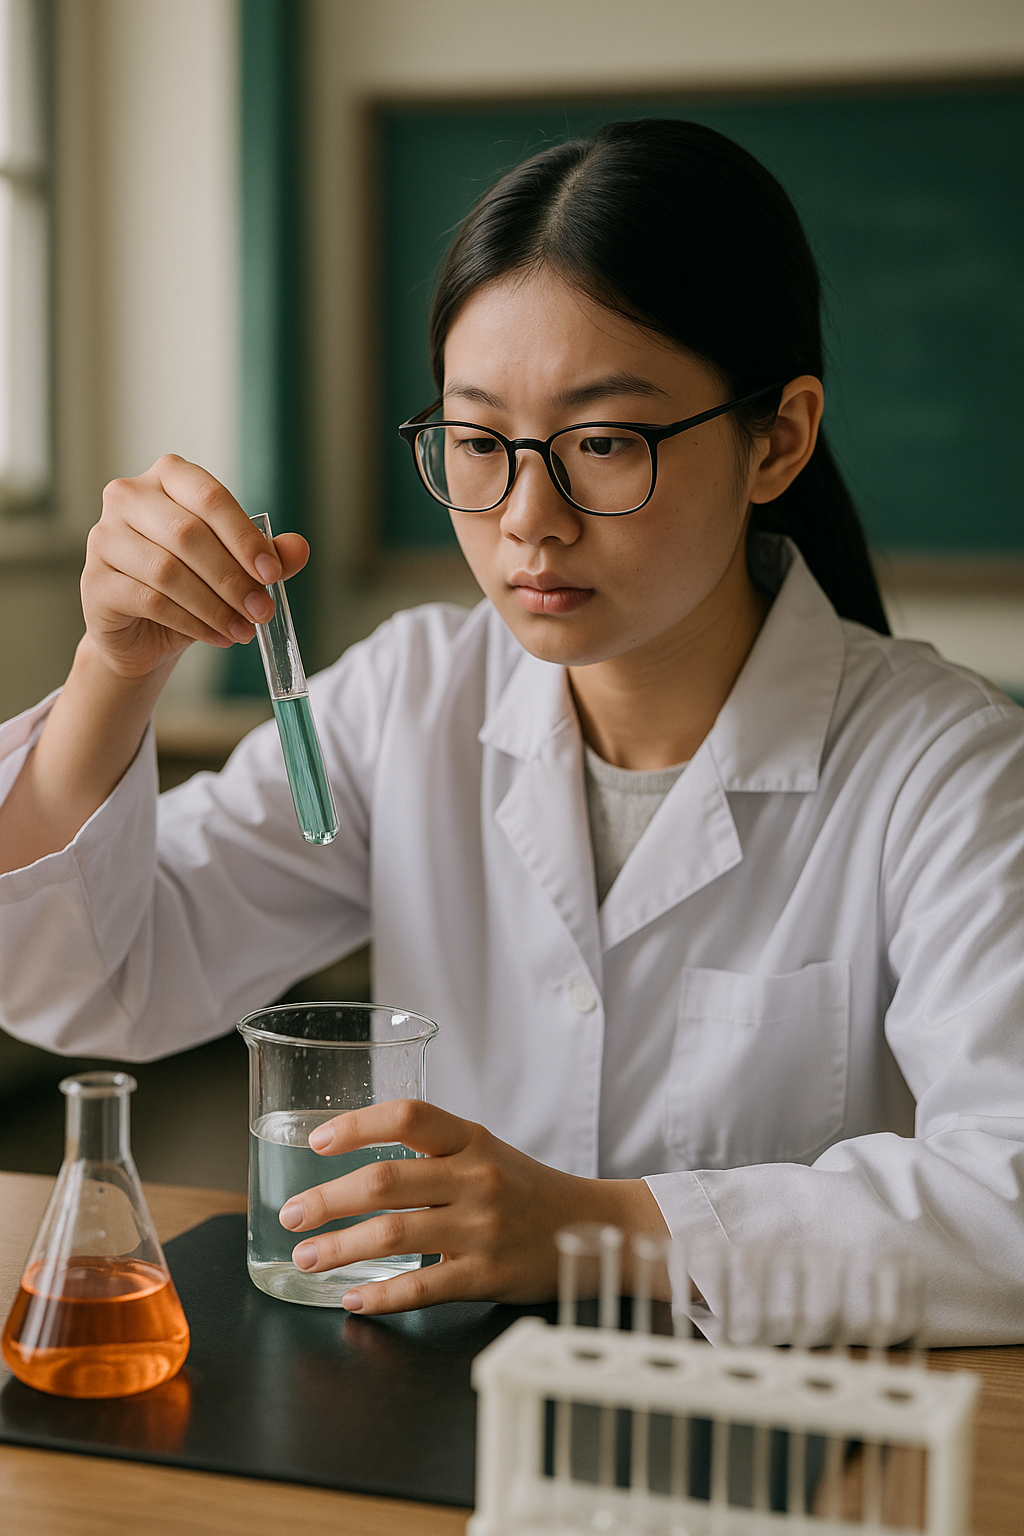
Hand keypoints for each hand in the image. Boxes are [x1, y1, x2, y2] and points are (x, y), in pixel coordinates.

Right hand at [82, 454, 308, 677]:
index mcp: (169, 478)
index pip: (210, 497)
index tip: (273, 574)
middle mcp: (128, 497)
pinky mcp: (94, 581)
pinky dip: (191, 622)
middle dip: (233, 579)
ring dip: (214, 606)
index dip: (245, 538)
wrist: (144, 631)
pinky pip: (150, 601)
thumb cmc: (191, 586)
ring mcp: (104, 537)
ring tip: (243, 629)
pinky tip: (216, 636)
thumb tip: (299, 549)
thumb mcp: (235, 567)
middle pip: (187, 534)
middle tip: (262, 611)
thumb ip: (268, 555)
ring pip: (167, 571)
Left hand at [276, 1100, 667, 1313]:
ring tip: (306, 1256)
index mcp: (471, 1139)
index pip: (409, 1115)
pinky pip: (422, 1286)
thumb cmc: (525, 1189)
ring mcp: (481, 1227)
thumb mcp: (485, 1151)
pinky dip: (380, 1295)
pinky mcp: (485, 1274)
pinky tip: (352, 1298)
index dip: (358, 1125)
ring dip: (339, 1247)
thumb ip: (430, 1151)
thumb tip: (352, 1160)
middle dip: (327, 1199)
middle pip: (386, 1181)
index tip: (317, 1141)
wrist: (591, 1227)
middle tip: (292, 1213)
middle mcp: (475, 1177)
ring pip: (393, 1234)